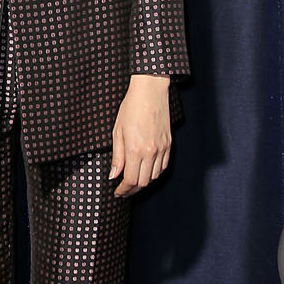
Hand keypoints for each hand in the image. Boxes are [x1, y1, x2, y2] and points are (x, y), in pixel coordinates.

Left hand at [110, 74, 171, 198]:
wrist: (150, 91)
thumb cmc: (131, 107)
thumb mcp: (117, 131)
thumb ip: (117, 156)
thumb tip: (114, 175)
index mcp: (135, 149)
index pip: (130, 180)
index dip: (123, 189)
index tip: (118, 192)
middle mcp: (151, 152)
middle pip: (143, 182)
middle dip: (132, 190)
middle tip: (123, 191)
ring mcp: (162, 148)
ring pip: (155, 176)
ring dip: (144, 182)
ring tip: (134, 182)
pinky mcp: (168, 144)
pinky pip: (163, 166)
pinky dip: (155, 173)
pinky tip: (147, 172)